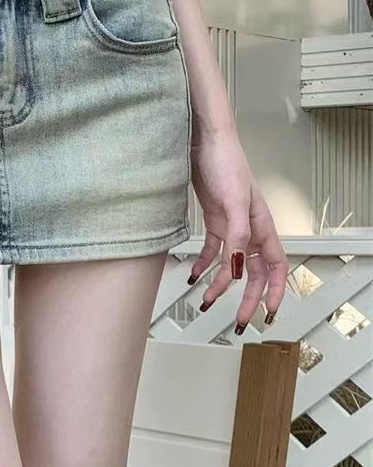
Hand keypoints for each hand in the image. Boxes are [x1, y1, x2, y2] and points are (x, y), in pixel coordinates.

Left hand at [187, 128, 287, 333]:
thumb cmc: (226, 165)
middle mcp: (250, 231)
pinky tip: (191, 275)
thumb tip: (238, 268)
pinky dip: (202, 265)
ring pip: (229, 265)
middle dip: (245, 299)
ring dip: (218, 285)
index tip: (268, 314)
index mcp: (262, 228)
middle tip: (238, 322)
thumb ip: (238, 237)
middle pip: (252, 273)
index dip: (275, 292)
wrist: (204, 144)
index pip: (275, 268)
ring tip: (204, 302)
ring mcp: (231, 227)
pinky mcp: (214, 221)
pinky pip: (211, 251)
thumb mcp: (234, 203)